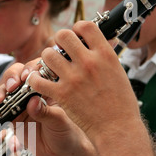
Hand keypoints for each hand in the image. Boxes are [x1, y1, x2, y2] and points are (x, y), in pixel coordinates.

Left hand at [26, 21, 139, 140]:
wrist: (117, 128)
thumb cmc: (121, 103)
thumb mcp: (118, 72)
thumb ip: (104, 57)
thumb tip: (96, 44)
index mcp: (105, 54)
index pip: (85, 26)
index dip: (76, 29)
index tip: (75, 38)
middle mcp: (88, 62)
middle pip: (63, 36)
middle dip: (58, 42)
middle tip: (60, 53)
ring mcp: (73, 78)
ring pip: (47, 55)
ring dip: (46, 60)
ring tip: (50, 68)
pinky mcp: (62, 94)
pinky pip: (38, 79)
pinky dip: (35, 79)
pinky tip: (38, 82)